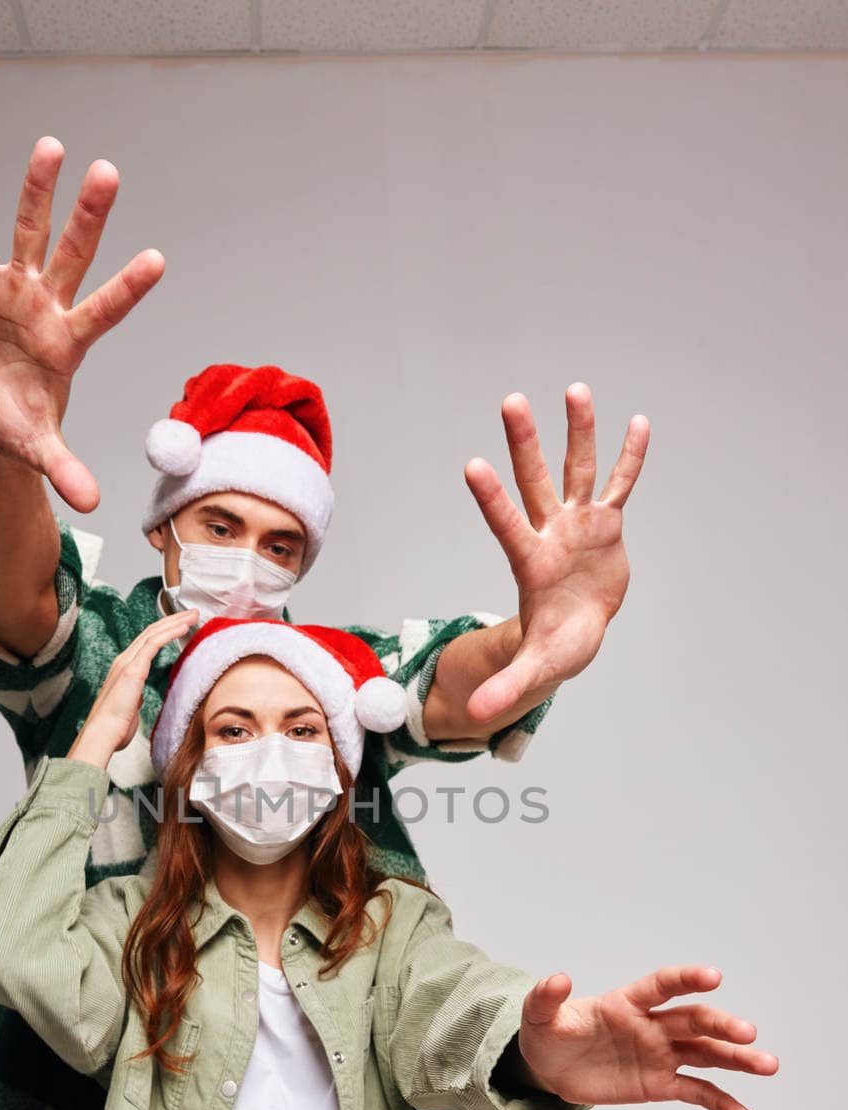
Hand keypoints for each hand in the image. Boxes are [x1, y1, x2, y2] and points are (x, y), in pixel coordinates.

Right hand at [0, 135, 164, 512]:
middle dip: (89, 216)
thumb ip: (66, 469)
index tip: (159, 259)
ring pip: (31, 233)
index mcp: (68, 343)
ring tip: (53, 145)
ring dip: (38, 192)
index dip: (129, 287)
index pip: (105, 309)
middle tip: (109, 171)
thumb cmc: (23, 424)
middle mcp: (49, 307)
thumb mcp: (40, 449)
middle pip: (73, 254)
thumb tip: (91, 504)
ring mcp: (18, 292)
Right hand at [66, 611, 198, 767]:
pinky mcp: (133, 669)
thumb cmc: (114, 728)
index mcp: (124, 669)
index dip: (164, 631)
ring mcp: (127, 663)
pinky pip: (153, 643)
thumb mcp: (128, 709)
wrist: (102, 735)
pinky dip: (170, 632)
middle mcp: (124, 661)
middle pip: (151, 632)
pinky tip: (183, 627)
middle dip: (172, 620)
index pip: (146, 642)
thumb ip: (133, 699)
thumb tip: (136, 699)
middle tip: (192, 613)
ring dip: (175, 621)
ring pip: (153, 633)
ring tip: (193, 615)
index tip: (182, 626)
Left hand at [462, 384, 648, 722]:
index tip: (471, 465)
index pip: (507, 524)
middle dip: (525, 444)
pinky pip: (620, 485)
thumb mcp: (536, 667)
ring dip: (578, 432)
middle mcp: (551, 532)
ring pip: (577, 470)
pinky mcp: (606, 524)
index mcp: (531, 561)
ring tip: (575, 389)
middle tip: (511, 400)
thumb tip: (477, 718)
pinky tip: (639, 423)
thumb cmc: (555, 646)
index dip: (492, 498)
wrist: (577, 632)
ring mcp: (579, 524)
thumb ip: (508, 685)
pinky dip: (629, 458)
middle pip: (536, 482)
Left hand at [517, 966, 777, 1109]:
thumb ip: (547, 997)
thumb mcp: (539, 1015)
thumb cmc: (550, 1034)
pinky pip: (695, 1091)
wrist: (550, 1069)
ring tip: (767, 1065)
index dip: (687, 979)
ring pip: (705, 1054)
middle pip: (693, 1022)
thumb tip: (558, 978)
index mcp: (627, 1002)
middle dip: (721, 1025)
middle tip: (747, 1033)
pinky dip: (720, 1101)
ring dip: (736, 1059)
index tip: (714, 977)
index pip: (662, 986)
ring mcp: (660, 1055)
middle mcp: (652, 1026)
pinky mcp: (659, 1084)